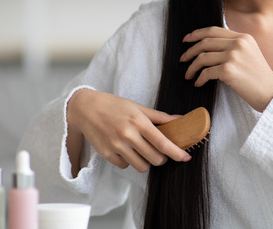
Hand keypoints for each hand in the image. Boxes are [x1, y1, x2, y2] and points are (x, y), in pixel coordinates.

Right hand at [66, 89, 189, 173]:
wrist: (86, 108)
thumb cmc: (115, 106)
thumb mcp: (138, 108)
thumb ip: (160, 117)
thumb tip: (181, 119)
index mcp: (139, 122)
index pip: (163, 143)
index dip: (177, 153)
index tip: (186, 157)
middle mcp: (128, 135)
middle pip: (155, 159)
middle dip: (162, 158)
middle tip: (159, 151)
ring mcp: (116, 146)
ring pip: (141, 166)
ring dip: (146, 161)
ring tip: (142, 151)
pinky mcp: (106, 154)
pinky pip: (125, 166)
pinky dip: (129, 161)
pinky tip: (126, 150)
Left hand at [180, 26, 272, 111]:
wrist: (271, 93)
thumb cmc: (259, 78)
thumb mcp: (250, 54)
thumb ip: (234, 47)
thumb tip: (208, 48)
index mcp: (243, 37)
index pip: (214, 30)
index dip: (197, 34)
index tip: (187, 40)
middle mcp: (238, 43)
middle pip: (205, 42)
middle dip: (190, 51)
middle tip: (183, 59)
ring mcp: (233, 56)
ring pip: (202, 57)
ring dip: (192, 67)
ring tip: (188, 75)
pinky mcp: (229, 70)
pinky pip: (206, 72)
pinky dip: (199, 79)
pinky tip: (198, 83)